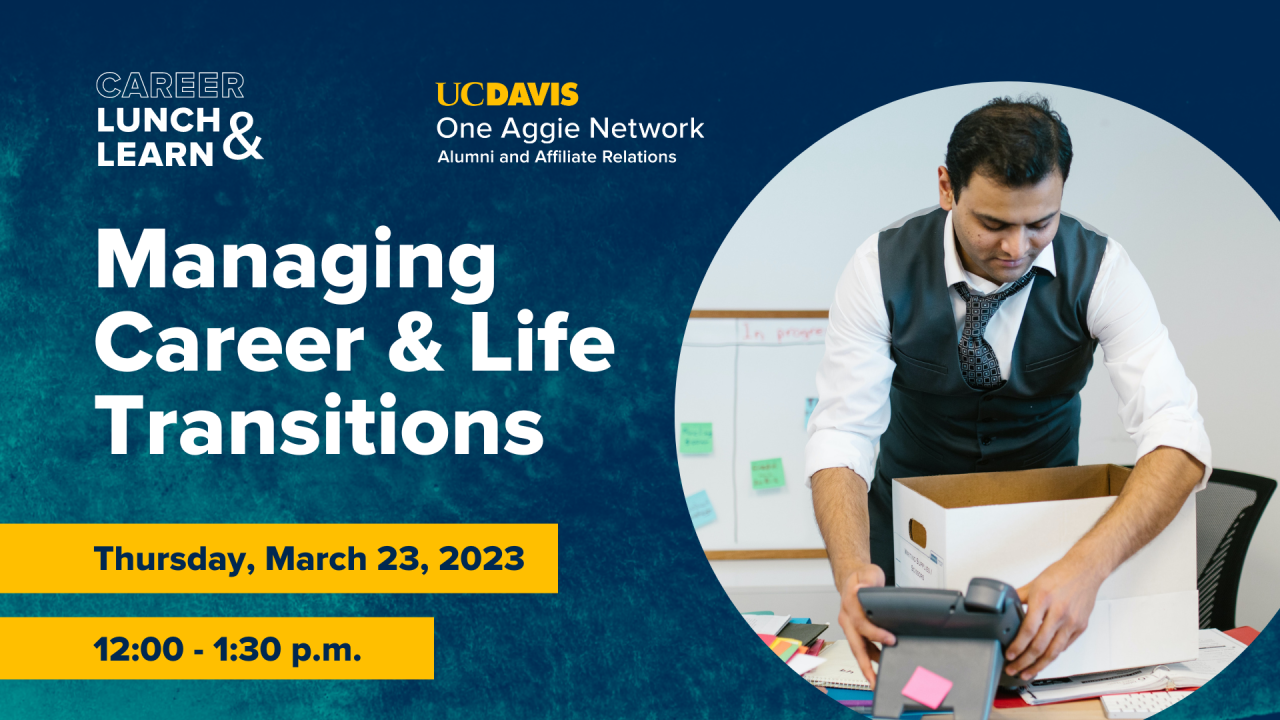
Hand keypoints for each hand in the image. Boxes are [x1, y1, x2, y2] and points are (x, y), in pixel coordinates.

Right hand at [836, 563, 895, 688]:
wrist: (853, 578)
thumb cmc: (862, 576)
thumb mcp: (868, 573)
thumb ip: (868, 581)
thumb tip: (861, 589)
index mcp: (849, 606)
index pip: (861, 624)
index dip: (875, 634)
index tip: (891, 639)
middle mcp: (847, 619)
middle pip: (855, 645)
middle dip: (864, 664)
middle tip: (874, 679)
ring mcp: (850, 627)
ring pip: (858, 650)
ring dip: (867, 666)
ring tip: (877, 680)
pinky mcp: (855, 632)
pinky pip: (863, 647)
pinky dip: (871, 658)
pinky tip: (882, 663)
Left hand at [1005, 556, 1105, 679]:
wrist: (1086, 570)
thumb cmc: (1061, 574)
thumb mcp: (1035, 583)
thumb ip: (1018, 596)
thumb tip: (1002, 606)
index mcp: (1043, 599)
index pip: (1028, 630)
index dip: (1017, 646)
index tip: (1009, 655)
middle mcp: (1059, 612)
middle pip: (1040, 645)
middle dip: (1024, 661)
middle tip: (1013, 669)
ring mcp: (1071, 621)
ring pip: (1054, 651)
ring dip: (1039, 666)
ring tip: (1027, 672)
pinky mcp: (1080, 627)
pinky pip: (1064, 646)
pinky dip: (1053, 656)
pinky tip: (1043, 661)